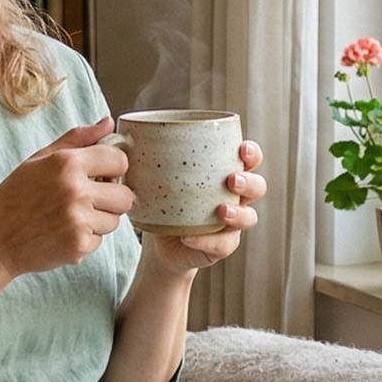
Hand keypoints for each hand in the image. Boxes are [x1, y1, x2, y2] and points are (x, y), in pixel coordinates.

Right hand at [0, 118, 134, 280]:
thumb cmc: (14, 197)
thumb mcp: (40, 159)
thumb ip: (78, 139)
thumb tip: (109, 123)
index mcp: (68, 163)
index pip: (120, 160)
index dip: (112, 169)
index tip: (100, 175)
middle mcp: (76, 190)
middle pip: (125, 196)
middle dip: (111, 199)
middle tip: (87, 200)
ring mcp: (79, 220)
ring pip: (115, 220)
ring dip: (98, 220)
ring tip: (69, 217)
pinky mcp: (79, 246)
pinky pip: (100, 240)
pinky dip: (85, 239)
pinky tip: (62, 233)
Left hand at [147, 140, 264, 274]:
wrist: (161, 243)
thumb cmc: (164, 202)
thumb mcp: (157, 178)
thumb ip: (151, 158)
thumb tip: (122, 135)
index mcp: (225, 173)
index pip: (250, 159)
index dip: (252, 153)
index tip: (241, 148)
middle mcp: (236, 197)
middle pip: (258, 187)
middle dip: (249, 182)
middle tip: (231, 180)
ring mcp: (232, 224)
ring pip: (250, 218)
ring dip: (238, 213)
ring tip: (222, 211)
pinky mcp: (221, 246)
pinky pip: (224, 245)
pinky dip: (206, 241)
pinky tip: (189, 238)